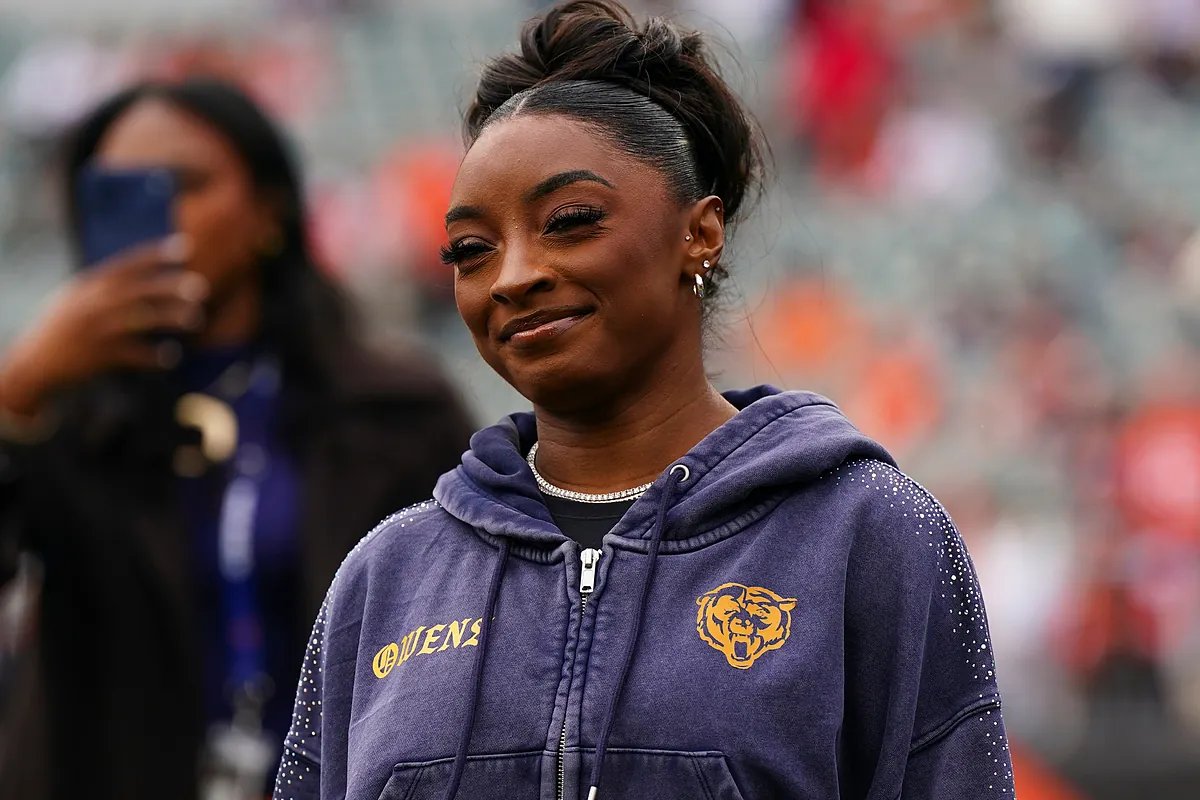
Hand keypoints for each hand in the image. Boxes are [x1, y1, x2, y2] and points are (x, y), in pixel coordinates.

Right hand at [0, 236, 208, 418]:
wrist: (33, 362)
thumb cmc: (60, 328)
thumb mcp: (75, 298)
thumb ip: (104, 286)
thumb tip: (138, 272)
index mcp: (90, 285)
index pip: (127, 263)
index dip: (157, 254)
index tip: (186, 246)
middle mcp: (93, 304)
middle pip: (139, 290)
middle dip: (171, 286)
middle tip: (201, 287)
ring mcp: (96, 329)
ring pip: (141, 320)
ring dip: (170, 318)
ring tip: (196, 319)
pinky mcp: (98, 355)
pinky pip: (133, 354)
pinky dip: (154, 356)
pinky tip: (172, 357)